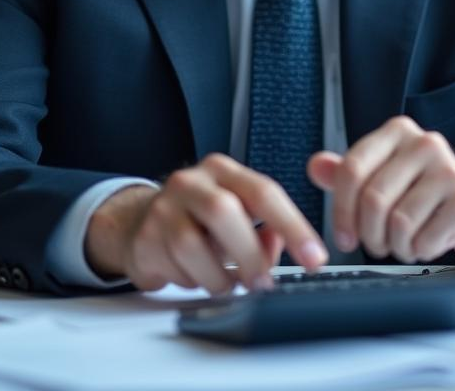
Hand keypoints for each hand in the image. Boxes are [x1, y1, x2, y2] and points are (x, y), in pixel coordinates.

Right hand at [84, 154, 327, 293]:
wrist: (139, 222)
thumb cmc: (200, 220)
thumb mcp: (237, 215)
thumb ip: (264, 228)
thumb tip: (279, 244)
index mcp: (222, 171)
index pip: (263, 192)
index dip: (293, 226)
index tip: (315, 257)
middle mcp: (191, 182)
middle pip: (223, 211)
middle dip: (249, 254)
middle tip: (264, 283)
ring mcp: (163, 208)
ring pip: (193, 245)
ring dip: (218, 276)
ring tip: (227, 283)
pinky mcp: (144, 238)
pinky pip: (174, 268)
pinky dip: (193, 282)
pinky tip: (196, 276)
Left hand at [307, 116, 454, 265]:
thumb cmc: (427, 193)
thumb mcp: (385, 176)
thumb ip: (348, 172)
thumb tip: (315, 167)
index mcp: (398, 132)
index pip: (352, 169)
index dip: (341, 209)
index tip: (343, 236)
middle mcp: (425, 143)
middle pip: (373, 199)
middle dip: (369, 234)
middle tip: (375, 244)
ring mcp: (449, 171)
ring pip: (397, 223)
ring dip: (396, 246)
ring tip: (405, 242)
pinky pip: (423, 240)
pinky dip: (420, 251)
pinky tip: (428, 242)